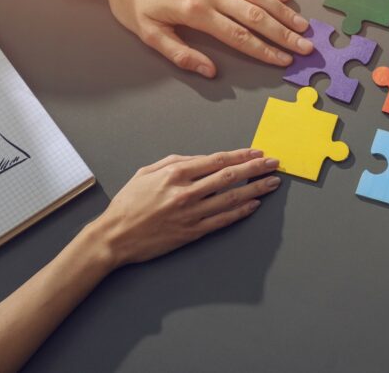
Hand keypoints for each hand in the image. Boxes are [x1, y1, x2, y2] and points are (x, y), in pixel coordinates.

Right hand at [84, 149, 280, 268]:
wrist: (115, 236)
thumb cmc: (128, 203)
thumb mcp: (146, 172)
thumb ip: (175, 162)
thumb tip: (201, 159)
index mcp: (175, 173)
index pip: (217, 160)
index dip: (241, 155)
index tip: (257, 153)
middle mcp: (186, 192)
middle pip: (230, 176)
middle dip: (256, 168)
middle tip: (274, 164)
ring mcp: (191, 213)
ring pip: (231, 198)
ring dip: (256, 189)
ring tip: (272, 183)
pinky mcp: (193, 232)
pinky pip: (223, 220)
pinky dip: (241, 211)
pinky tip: (254, 205)